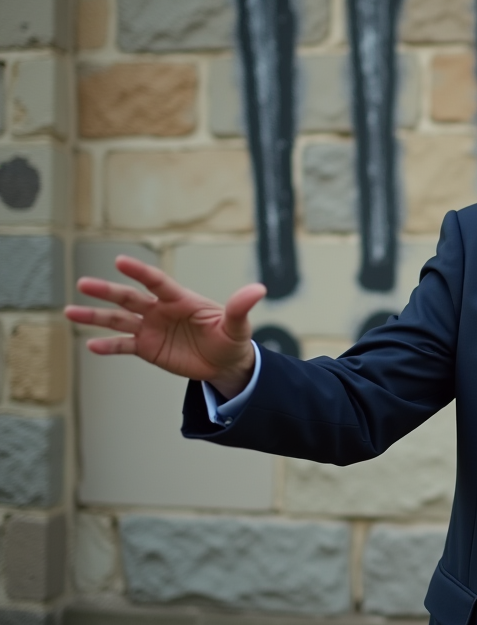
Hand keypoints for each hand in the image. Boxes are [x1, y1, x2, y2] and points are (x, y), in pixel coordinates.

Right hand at [64, 256, 265, 398]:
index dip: (140, 271)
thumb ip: (240, 307)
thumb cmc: (231, 339)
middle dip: (107, 291)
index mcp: (181, 299)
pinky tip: (90, 345)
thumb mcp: (238, 325)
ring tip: (70, 312)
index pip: (157, 282)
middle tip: (84, 283)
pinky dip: (108, 346)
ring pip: (119, 320)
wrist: (225, 363)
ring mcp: (151, 328)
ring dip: (95, 317)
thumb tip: (259, 289)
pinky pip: (123, 345)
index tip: (120, 261)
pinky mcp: (147, 348)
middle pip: (130, 298)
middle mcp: (161, 310)